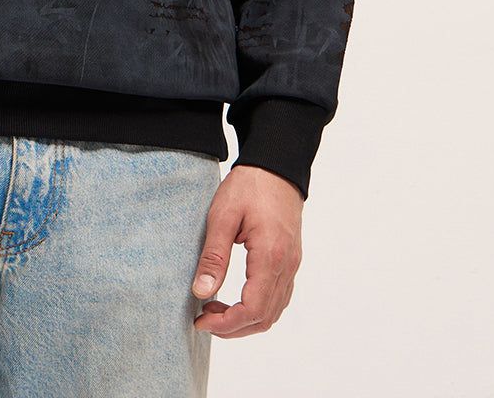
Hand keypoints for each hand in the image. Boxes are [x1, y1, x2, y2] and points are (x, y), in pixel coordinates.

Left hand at [191, 165, 303, 337]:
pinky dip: (257, 308)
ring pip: (273, 312)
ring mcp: (292, 264)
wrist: (276, 165)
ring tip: (215, 309)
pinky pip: (279, 297)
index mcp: (270, 255)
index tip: (200, 320)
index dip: (225, 323)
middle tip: (204, 319)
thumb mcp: (223, 215)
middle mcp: (287, 265)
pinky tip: (235, 297)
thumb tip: (201, 293)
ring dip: (245, 320)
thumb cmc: (249, 185)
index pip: (252, 309)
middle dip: (233, 327)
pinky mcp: (291, 260)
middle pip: (264, 318)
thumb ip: (214, 256)